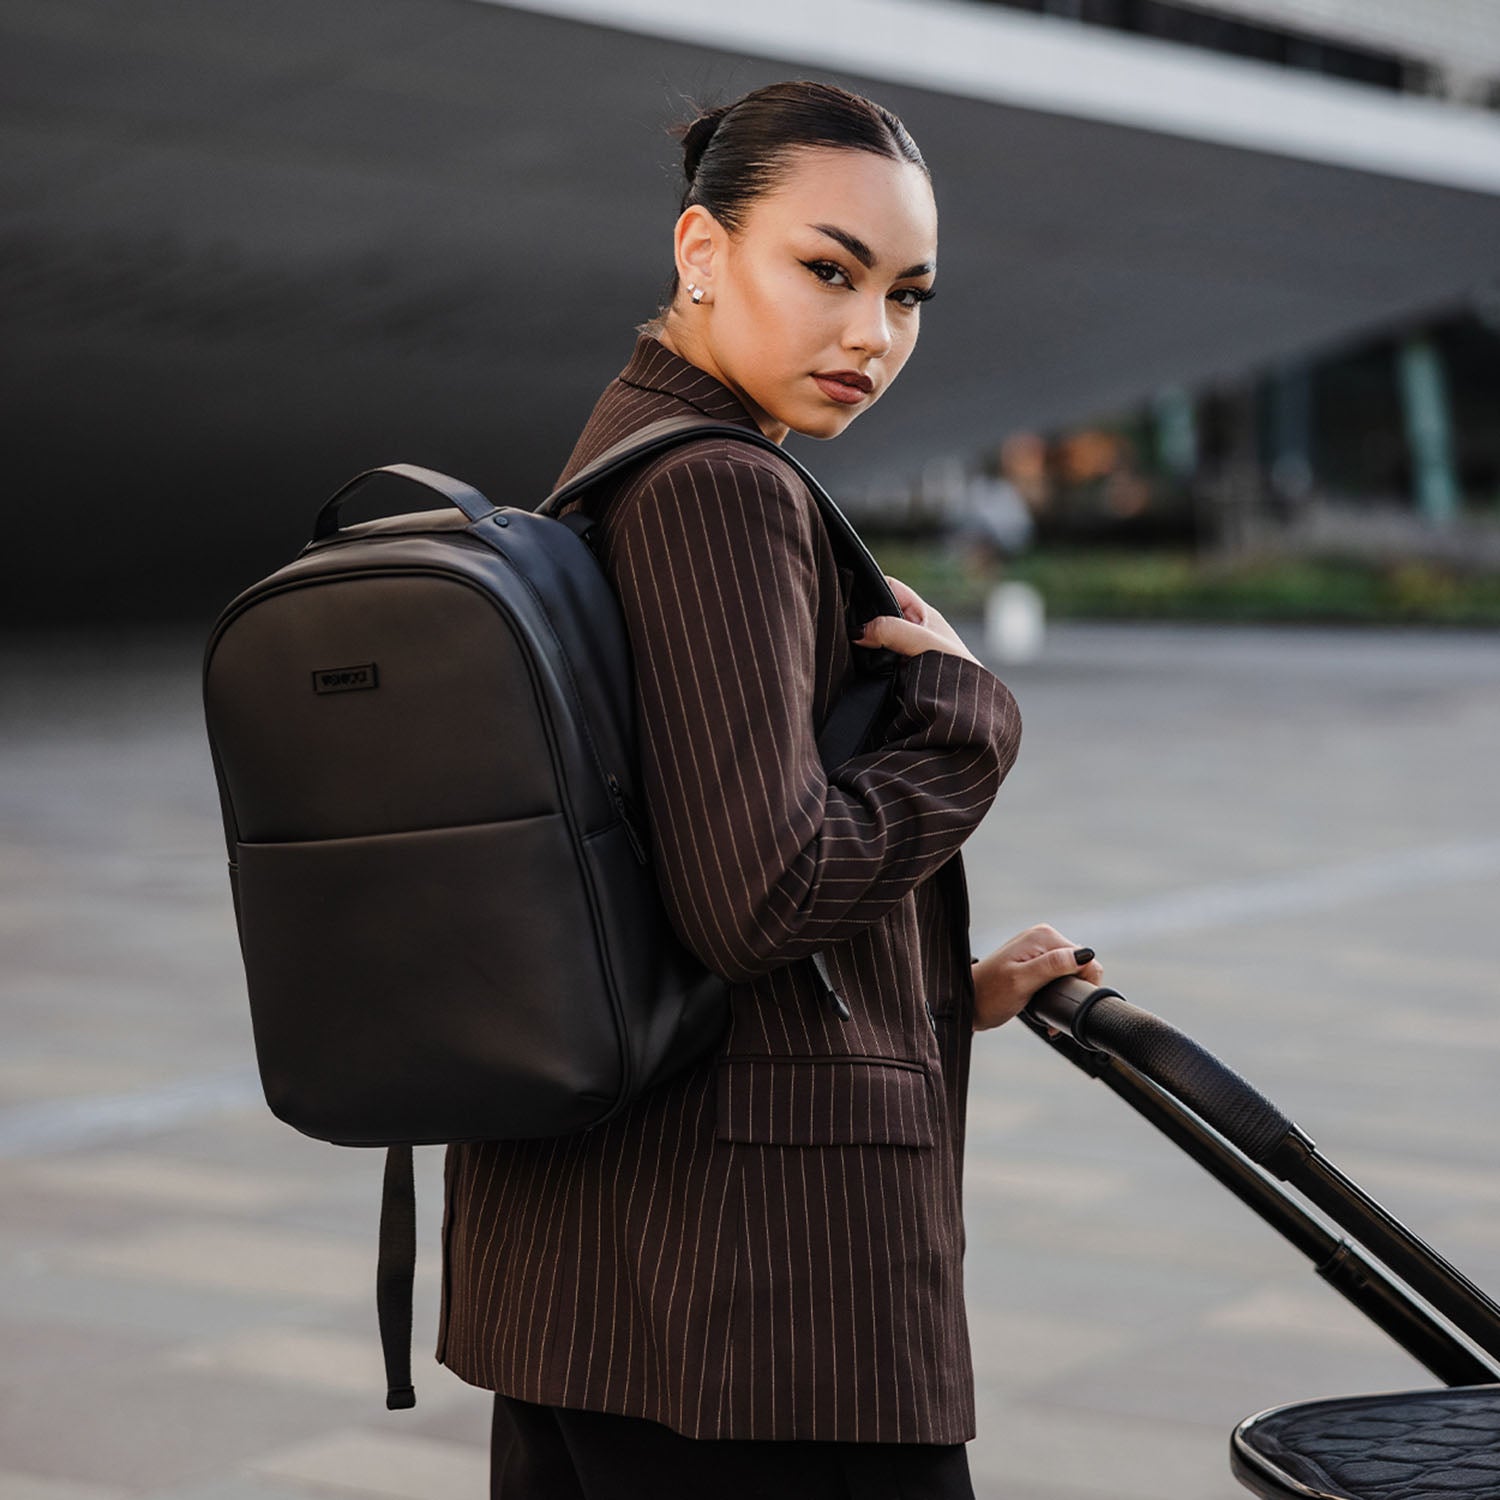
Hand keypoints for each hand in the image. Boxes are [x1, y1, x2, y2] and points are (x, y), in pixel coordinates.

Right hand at [852, 575, 980, 664]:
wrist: (963, 708)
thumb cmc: (958, 671)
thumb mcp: (922, 641)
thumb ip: (890, 630)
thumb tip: (858, 631)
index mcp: (922, 613)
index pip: (890, 587)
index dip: (870, 587)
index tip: (849, 598)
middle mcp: (912, 629)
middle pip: (878, 615)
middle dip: (862, 620)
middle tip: (845, 627)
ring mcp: (903, 651)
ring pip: (874, 640)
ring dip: (864, 645)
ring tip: (850, 648)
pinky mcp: (897, 673)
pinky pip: (874, 662)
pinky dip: (866, 664)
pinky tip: (858, 667)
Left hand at [971, 924, 1104, 1035]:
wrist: (968, 1004)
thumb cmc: (989, 994)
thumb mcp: (1022, 981)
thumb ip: (1052, 966)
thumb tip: (1086, 954)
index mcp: (1044, 936)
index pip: (1086, 957)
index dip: (1085, 984)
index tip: (1069, 1005)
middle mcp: (1043, 938)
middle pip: (1080, 965)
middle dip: (1075, 991)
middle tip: (1056, 1014)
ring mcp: (1039, 950)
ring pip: (1071, 973)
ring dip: (1066, 995)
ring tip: (1049, 1014)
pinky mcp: (1035, 962)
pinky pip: (1059, 976)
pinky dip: (1057, 994)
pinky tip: (1045, 1008)